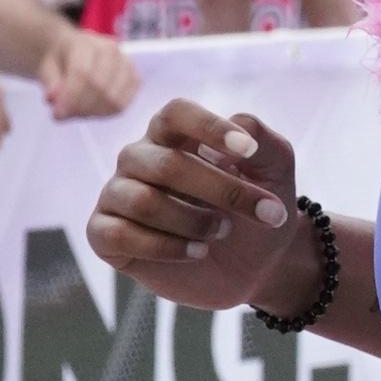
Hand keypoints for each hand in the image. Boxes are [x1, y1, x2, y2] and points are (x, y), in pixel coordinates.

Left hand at [41, 26, 135, 121]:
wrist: (74, 50)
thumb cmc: (60, 59)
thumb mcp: (46, 67)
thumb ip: (50, 82)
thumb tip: (53, 98)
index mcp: (86, 42)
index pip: (82, 73)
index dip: (70, 97)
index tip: (57, 115)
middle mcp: (111, 50)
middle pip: (100, 87)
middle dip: (80, 107)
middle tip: (65, 115)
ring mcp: (126, 64)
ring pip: (113, 99)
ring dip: (93, 112)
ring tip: (77, 112)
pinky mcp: (134, 78)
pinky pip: (123, 104)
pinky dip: (106, 113)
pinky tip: (92, 111)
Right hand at [87, 99, 310, 309]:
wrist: (255, 267)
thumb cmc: (257, 210)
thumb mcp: (276, 173)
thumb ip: (266, 143)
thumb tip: (240, 126)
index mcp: (173, 135)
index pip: (176, 113)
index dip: (209, 127)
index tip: (247, 151)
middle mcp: (139, 159)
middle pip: (167, 163)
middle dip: (221, 191)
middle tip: (264, 212)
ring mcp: (118, 195)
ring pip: (143, 202)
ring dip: (193, 222)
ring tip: (222, 233)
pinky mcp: (105, 234)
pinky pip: (119, 234)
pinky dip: (164, 247)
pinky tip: (197, 252)